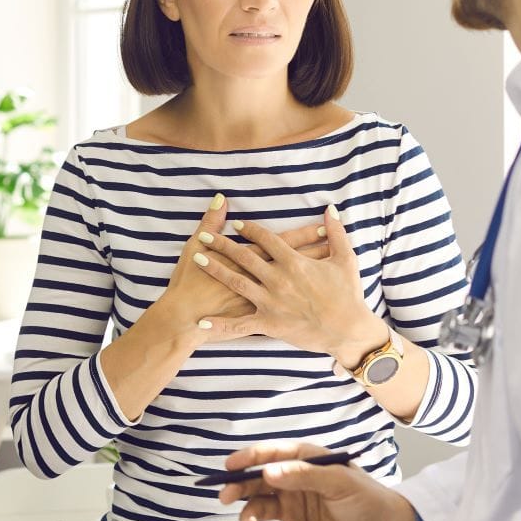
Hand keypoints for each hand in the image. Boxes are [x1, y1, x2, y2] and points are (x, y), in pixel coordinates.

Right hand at [153, 197, 334, 332]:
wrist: (184, 321)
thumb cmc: (189, 285)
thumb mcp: (194, 247)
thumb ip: (210, 221)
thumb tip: (221, 199)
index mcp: (252, 261)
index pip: (284, 243)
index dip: (304, 235)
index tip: (322, 227)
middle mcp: (263, 280)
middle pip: (296, 262)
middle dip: (317, 252)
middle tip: (336, 246)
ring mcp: (265, 302)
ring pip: (298, 287)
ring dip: (315, 277)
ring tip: (335, 269)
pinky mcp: (261, 321)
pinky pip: (286, 313)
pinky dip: (302, 307)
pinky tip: (317, 305)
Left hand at [189, 205, 385, 361]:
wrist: (348, 330)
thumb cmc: (348, 295)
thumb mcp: (345, 260)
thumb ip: (336, 233)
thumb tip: (331, 209)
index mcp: (294, 262)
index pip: (267, 240)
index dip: (250, 230)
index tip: (236, 225)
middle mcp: (279, 279)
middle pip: (245, 256)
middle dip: (222, 244)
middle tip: (205, 235)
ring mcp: (271, 302)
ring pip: (237, 282)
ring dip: (215, 269)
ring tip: (197, 258)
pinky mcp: (270, 323)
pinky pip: (241, 324)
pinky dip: (221, 324)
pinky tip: (202, 321)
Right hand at [220, 442, 418, 520]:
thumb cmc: (370, 501)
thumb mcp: (340, 482)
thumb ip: (305, 475)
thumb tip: (269, 472)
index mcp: (307, 462)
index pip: (273, 455)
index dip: (249, 458)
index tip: (229, 467)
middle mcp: (296, 484)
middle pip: (258, 482)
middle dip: (239, 487)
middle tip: (225, 497)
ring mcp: (296, 510)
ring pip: (261, 509)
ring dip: (250, 517)